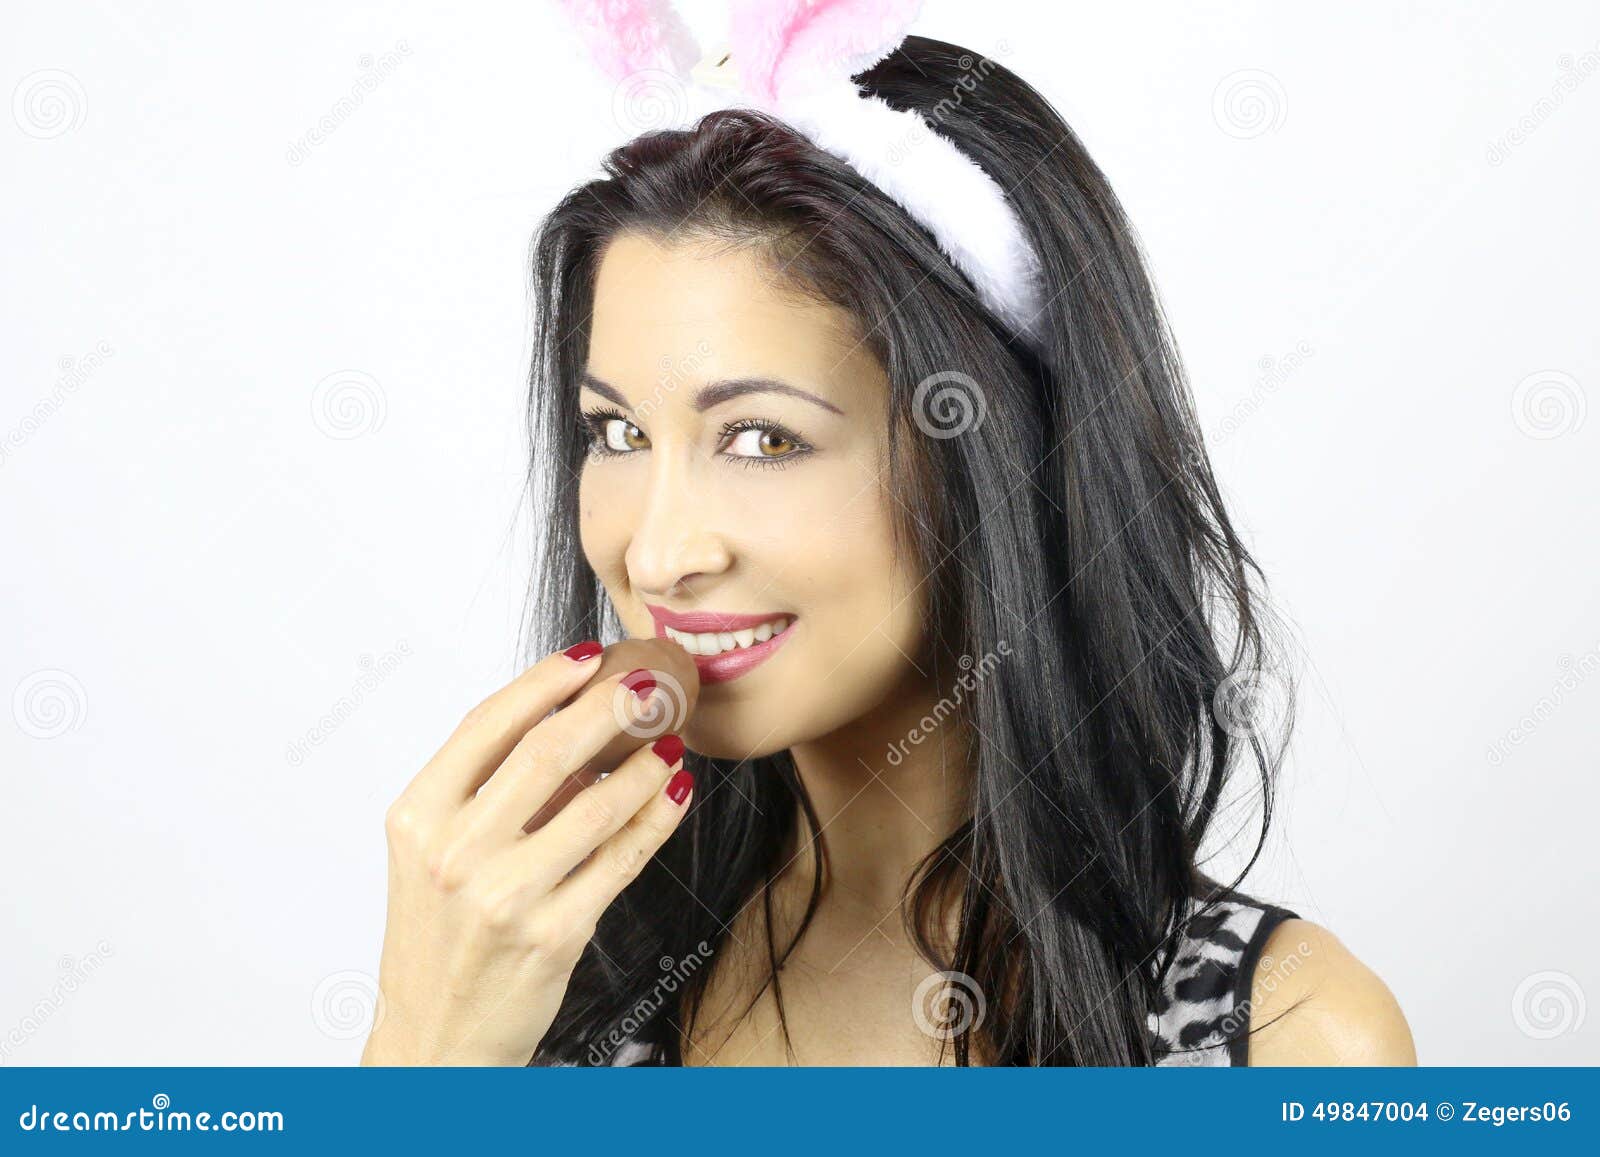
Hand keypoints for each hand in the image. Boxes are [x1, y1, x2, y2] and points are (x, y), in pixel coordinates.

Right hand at [362, 639, 697, 1065]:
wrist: (437, 1037)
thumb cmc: (441, 936)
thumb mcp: (433, 854)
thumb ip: (486, 791)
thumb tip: (568, 721)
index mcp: (417, 816)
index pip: (487, 724)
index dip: (544, 682)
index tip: (587, 656)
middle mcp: (455, 851)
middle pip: (547, 751)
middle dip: (608, 707)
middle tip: (648, 686)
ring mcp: (505, 895)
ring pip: (597, 805)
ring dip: (644, 764)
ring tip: (669, 739)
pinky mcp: (554, 933)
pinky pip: (622, 858)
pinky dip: (656, 816)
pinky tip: (672, 792)